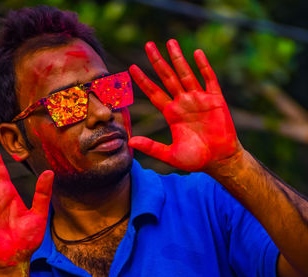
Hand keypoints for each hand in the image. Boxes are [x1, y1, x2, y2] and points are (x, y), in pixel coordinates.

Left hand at [128, 39, 240, 171]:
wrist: (220, 160)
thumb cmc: (195, 159)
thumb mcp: (170, 154)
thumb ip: (151, 147)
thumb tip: (130, 142)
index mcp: (171, 113)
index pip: (154, 92)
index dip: (143, 80)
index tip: (132, 68)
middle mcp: (183, 102)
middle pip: (167, 77)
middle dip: (158, 61)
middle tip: (148, 45)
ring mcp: (199, 99)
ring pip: (186, 74)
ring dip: (178, 58)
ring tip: (170, 42)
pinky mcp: (215, 99)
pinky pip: (209, 79)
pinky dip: (203, 66)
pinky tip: (197, 53)